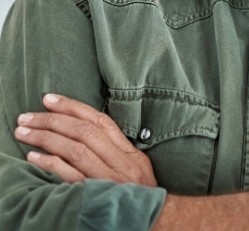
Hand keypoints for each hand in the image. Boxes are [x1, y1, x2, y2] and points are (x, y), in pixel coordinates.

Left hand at [14, 94, 156, 186]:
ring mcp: (110, 181)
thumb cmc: (141, 198)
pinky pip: (71, 177)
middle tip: (28, 116)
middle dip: (53, 120)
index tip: (49, 99)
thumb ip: (116, 152)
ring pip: (76, 150)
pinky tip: (34, 157)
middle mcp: (122, 164)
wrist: (154, 223)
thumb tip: (87, 132)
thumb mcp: (137, 170)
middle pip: (85, 132)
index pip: (101, 121)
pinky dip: (51, 164)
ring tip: (25, 132)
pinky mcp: (96, 197)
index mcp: (130, 154)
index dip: (73, 107)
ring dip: (46, 138)